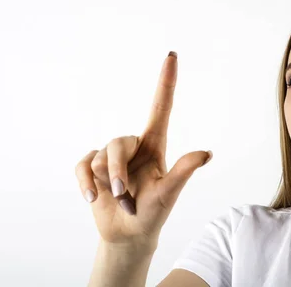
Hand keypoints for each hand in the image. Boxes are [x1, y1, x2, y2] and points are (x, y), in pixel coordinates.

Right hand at [74, 51, 212, 248]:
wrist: (129, 235)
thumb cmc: (154, 213)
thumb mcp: (169, 193)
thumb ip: (183, 171)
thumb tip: (207, 153)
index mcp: (155, 145)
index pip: (161, 108)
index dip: (166, 82)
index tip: (172, 56)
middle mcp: (133, 146)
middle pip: (118, 142)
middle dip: (118, 172)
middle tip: (125, 196)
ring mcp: (111, 157)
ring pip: (100, 155)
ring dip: (107, 182)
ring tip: (118, 201)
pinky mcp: (92, 169)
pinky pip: (82, 166)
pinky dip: (85, 183)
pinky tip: (91, 198)